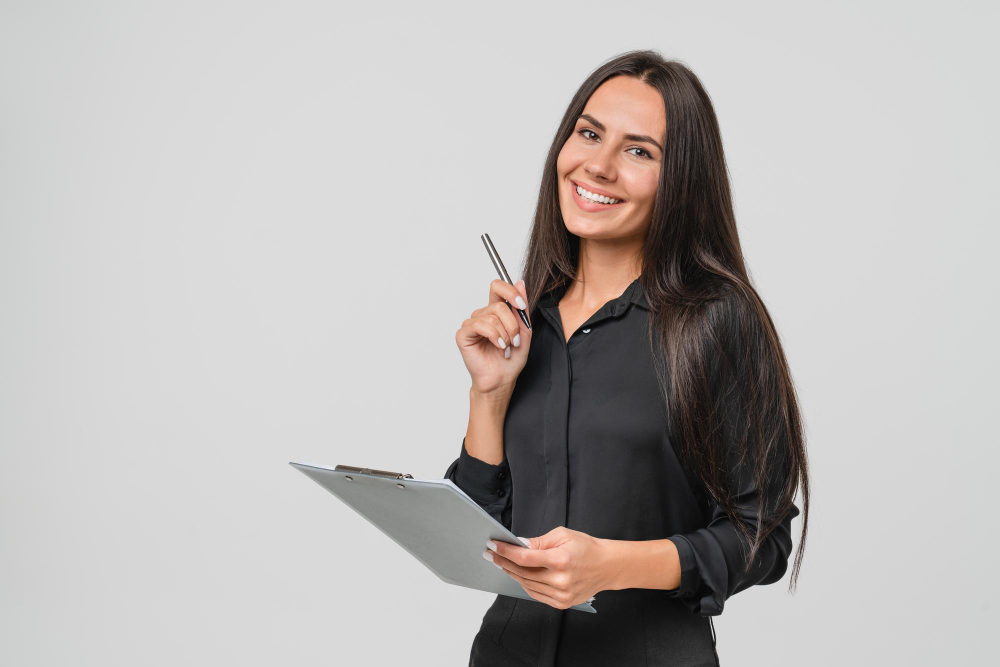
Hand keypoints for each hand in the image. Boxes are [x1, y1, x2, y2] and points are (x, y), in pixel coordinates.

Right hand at [456, 279, 532, 397]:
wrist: (502, 379)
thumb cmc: (511, 359)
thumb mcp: (525, 331)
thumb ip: (522, 308)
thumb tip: (520, 283)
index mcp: (496, 312)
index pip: (498, 287)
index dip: (510, 292)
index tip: (521, 305)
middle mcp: (483, 315)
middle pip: (500, 306)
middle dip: (513, 326)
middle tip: (515, 341)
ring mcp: (472, 324)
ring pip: (492, 317)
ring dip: (505, 336)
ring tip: (506, 348)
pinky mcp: (464, 334)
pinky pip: (481, 325)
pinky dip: (494, 337)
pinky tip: (498, 347)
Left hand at [485, 526, 610, 609]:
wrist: (607, 566)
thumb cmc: (586, 548)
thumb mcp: (563, 535)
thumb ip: (539, 542)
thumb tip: (519, 544)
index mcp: (560, 560)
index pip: (525, 557)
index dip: (506, 552)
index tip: (493, 545)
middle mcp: (560, 580)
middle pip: (522, 573)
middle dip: (503, 562)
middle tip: (490, 554)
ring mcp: (561, 595)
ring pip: (526, 585)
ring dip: (511, 574)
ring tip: (502, 563)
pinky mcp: (561, 603)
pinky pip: (535, 594)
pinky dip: (524, 584)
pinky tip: (518, 575)